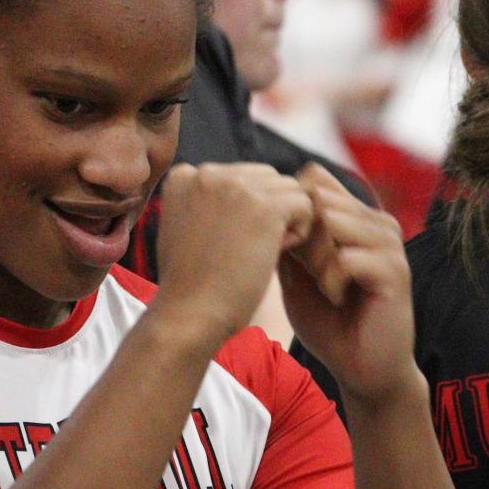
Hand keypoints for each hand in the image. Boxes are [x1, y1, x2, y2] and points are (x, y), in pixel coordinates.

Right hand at [150, 163, 312, 353]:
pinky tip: (276, 254)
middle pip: (266, 177)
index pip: (238, 177)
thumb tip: (253, 192)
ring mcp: (235, 186)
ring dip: (286, 220)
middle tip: (250, 250)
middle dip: (269, 210)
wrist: (190, 316)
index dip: (244, 211)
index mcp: (184, 176)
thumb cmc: (192, 286)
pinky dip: (300, 231)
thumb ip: (210, 202)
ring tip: (262, 253)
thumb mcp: (188, 229)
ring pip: (288, 188)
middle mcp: (206, 172)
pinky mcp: (264, 206)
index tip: (226, 243)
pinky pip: (304, 204)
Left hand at [277, 163, 417, 407]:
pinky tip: (335, 299)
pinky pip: (346, 257)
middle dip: (301, 233)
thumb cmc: (329, 322)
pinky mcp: (395, 270)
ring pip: (331, 221)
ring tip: (323, 285)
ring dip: (315, 258)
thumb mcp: (297, 274)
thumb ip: (287, 239)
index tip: (285, 247)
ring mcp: (389, 243)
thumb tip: (263, 207)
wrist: (363, 369)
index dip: (290, 208)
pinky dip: (329, 281)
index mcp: (353, 216)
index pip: (314, 178)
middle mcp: (375, 221)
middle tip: (306, 272)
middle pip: (318, 196)